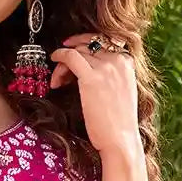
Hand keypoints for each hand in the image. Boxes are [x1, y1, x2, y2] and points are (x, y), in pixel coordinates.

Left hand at [49, 33, 142, 160]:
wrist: (120, 139)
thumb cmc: (119, 122)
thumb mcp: (121, 90)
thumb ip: (112, 74)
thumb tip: (90, 68)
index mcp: (127, 61)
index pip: (103, 41)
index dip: (85, 45)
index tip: (74, 49)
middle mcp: (118, 60)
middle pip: (88, 46)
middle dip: (73, 55)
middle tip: (63, 71)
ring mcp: (105, 67)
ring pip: (78, 51)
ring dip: (64, 63)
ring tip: (58, 80)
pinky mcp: (91, 78)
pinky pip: (70, 57)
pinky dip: (60, 55)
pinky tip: (54, 59)